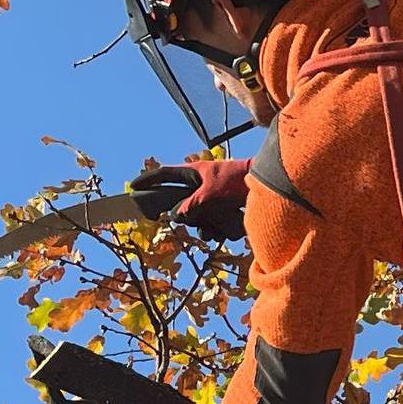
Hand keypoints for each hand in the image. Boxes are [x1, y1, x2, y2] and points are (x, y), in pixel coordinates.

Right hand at [128, 157, 252, 240]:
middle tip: (196, 219)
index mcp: (195, 173)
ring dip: (210, 227)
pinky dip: (224, 230)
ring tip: (223, 222)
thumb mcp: (210, 192)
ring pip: (200, 222)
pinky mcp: (226, 212)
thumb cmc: (238, 180)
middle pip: (181, 207)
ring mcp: (214, 201)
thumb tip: (174, 216)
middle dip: (188, 218)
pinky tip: (235, 225)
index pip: (165, 174)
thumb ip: (191, 205)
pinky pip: (217, 228)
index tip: (133, 186)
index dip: (149, 180)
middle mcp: (202, 187)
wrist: (269, 187)